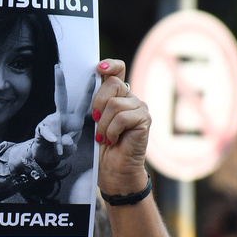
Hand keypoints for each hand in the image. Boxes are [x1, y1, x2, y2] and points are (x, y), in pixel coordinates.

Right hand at [33, 64, 96, 166]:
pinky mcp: (41, 129)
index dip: (88, 90)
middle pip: (60, 96)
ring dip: (58, 137)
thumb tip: (64, 139)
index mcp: (75, 119)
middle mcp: (62, 116)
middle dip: (59, 82)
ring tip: (60, 149)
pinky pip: (46, 131)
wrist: (46, 158)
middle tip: (58, 67)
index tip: (92, 75)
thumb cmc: (63, 150)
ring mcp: (50, 121)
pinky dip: (51, 139)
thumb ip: (70, 145)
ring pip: (55, 122)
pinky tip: (54, 144)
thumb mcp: (71, 149)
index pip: (82, 102)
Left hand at [92, 59, 151, 195]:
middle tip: (95, 121)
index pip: (117, 70)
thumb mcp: (93, 120)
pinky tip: (113, 140)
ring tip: (104, 137)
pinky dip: (112, 131)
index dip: (109, 65)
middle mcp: (131, 98)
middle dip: (97, 103)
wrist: (113, 170)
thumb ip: (95, 101)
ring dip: (103, 124)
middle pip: (113, 84)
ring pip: (115, 104)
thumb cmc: (101, 146)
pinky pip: (122, 117)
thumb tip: (92, 81)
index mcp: (118, 95)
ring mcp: (139, 108)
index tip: (97, 69)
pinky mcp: (144, 120)